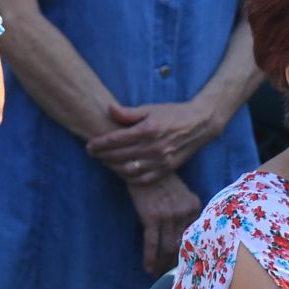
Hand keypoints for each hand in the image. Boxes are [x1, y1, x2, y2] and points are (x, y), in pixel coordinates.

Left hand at [86, 99, 221, 183]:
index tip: (89, 146)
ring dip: (113, 167)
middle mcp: (154, 148)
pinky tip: (121, 171)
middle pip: (119, 156)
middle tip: (92, 153)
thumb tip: (109, 109)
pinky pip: (144, 179)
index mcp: (148, 130)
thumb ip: (128, 112)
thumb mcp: (149, 108)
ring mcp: (161, 161)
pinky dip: (129, 177)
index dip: (99, 144)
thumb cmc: (172, 113)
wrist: (199, 124)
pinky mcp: (167, 169)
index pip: (116, 141)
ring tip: (104, 161)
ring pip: (129, 170)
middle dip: (102, 156)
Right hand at [126, 173, 200, 273]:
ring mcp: (168, 216)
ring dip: (163, 264)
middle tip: (173, 275)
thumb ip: (186, 210)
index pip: (194, 235)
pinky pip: (152, 243)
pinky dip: (150, 258)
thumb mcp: (180, 192)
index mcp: (194, 206)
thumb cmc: (159, 178)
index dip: (190, 252)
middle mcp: (184, 212)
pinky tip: (148, 268)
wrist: (140, 164)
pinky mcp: (151, 217)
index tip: (188, 263)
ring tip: (158, 274)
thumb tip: (184, 233)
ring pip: (167, 247)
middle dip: (176, 261)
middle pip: (182, 244)